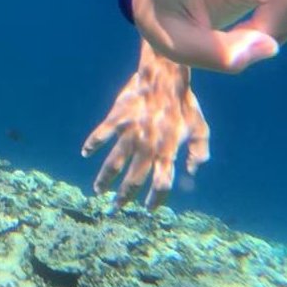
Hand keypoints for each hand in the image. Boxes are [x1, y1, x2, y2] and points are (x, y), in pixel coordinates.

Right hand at [82, 40, 208, 206]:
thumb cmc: (185, 103)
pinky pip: (100, 135)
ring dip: (104, 180)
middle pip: (133, 181)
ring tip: (98, 191)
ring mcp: (129, 134)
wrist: (164, 76)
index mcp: (167, 152)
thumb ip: (199, 152)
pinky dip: (91, 144)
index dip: (155, 200)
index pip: (161, 184)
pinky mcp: (116, 119)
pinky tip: (85, 153)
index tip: (148, 208)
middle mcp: (146, 148)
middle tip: (115, 209)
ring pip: (113, 165)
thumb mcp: (200, 129)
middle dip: (123, 199)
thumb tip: (191, 171)